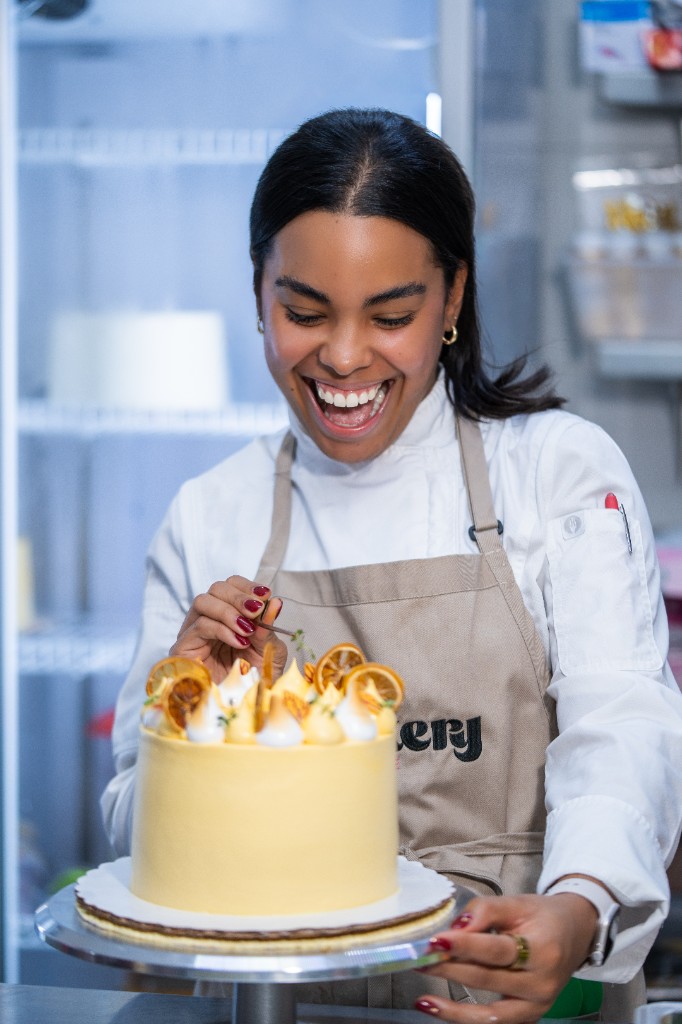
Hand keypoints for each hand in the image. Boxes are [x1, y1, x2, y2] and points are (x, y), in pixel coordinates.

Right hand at [170, 576, 287, 681]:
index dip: (246, 586)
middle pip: (215, 589)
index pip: (230, 587)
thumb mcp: (269, 652)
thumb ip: (268, 628)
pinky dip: (222, 629)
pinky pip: (199, 626)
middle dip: (239, 596)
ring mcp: (194, 635)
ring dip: (229, 611)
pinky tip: (238, 641)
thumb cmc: (255, 683)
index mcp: (228, 619)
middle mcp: (208, 623)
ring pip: (203, 601)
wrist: (241, 712)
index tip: (265, 595)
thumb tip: (275, 603)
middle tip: (257, 610)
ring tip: (247, 629)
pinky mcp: (183, 650)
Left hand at [415, 892, 597, 1022]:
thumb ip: (485, 911)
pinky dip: (465, 1018)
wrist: (577, 934)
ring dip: (452, 1007)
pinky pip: (494, 1022)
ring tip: (423, 998)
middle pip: (487, 979)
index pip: (497, 950)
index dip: (465, 945)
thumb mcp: (517, 902)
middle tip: (418, 959)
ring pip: (489, 1014)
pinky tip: (439, 1008)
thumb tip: (455, 929)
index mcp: (543, 950)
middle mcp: (542, 984)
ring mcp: (537, 1005)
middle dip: (448, 969)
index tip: (436, 941)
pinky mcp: (529, 1016)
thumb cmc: (544, 916)